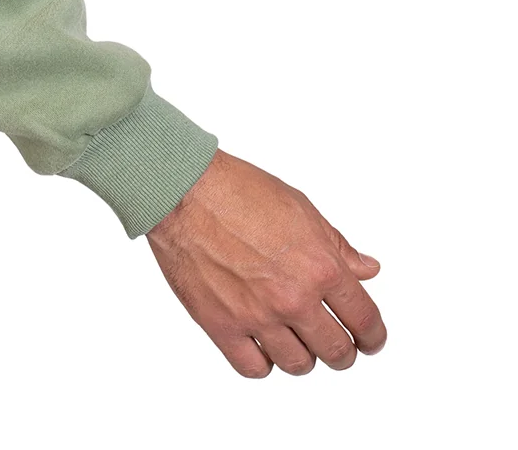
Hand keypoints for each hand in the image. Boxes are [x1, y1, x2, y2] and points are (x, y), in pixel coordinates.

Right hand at [145, 148, 386, 376]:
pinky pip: (255, 368)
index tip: (371, 340)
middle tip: (338, 345)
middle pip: (337, 352)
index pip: (364, 320)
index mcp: (320, 267)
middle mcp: (294, 298)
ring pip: (299, 365)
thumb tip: (367, 269)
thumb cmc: (238, 190)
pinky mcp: (223, 327)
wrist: (184, 190)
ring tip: (297, 341)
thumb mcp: (301, 208)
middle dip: (343, 351)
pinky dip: (264, 362)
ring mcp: (258, 317)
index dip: (374, 336)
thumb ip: (338, 245)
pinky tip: (264, 345)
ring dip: (304, 356)